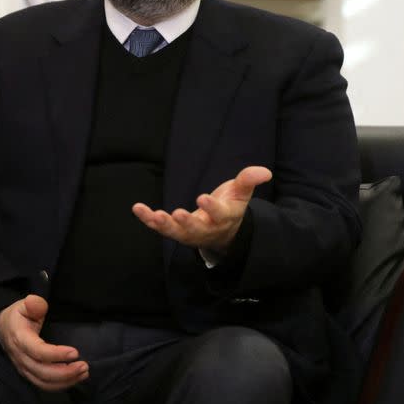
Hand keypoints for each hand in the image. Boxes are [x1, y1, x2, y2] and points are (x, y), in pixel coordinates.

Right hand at [0, 294, 88, 390]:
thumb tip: (38, 304)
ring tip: (83, 373)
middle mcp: (21, 357)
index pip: (38, 352)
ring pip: (44, 382)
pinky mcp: (28, 374)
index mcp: (20, 339)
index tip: (75, 352)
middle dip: (65, 372)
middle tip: (84, 366)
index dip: (57, 355)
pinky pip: (43, 385)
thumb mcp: (23, 305)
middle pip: (43, 372)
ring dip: (65, 381)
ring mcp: (24, 368)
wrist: (3, 327)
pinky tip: (74, 378)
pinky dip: (60, 385)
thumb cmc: (17, 316)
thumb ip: (33, 304)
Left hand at [132, 166, 271, 253]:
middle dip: (187, 222)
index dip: (211, 208)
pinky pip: (159, 227)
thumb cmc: (230, 207)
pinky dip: (147, 219)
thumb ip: (249, 181)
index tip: (203, 198)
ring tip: (154, 215)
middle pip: (196, 229)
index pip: (219, 214)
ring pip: (176, 232)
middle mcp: (206, 229)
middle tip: (178, 214)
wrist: (222, 232)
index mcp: (224, 218)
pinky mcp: (175, 231)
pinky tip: (137, 208)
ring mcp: (189, 232)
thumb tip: (265, 171)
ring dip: (164, 224)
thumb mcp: (241, 194)